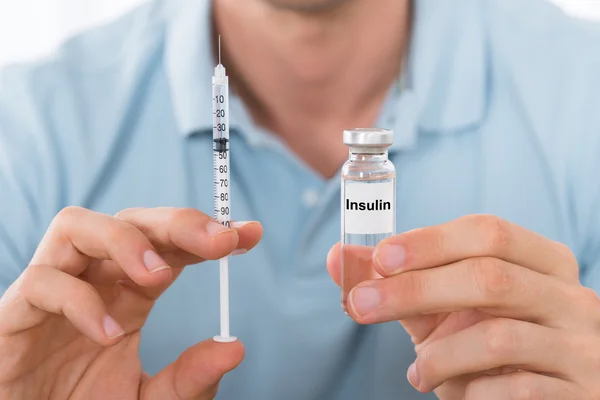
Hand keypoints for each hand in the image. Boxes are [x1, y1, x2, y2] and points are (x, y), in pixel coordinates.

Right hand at [0, 207, 261, 399]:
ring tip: (159, 276)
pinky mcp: (15, 314)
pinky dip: (79, 302)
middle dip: (177, 223)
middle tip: (220, 240)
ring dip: (124, 240)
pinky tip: (108, 335)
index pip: (169, 246)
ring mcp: (53, 292)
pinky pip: (42, 283)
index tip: (250, 233)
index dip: (207, 233)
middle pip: (130, 221)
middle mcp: (94, 281)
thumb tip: (233, 348)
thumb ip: (188, 380)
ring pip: (77, 225)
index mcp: (129, 294)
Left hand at [327, 214, 599, 398]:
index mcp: (543, 261)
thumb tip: (338, 258)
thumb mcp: (444, 309)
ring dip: (441, 355)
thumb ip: (399, 281)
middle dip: (415, 290)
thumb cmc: (485, 344)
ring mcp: (583, 346)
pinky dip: (471, 392)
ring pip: (498, 337)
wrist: (541, 396)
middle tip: (362, 305)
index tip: (380, 258)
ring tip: (417, 372)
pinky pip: (516, 389)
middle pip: (489, 277)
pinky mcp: (581, 391)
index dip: (429, 241)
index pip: (488, 232)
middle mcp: (571, 296)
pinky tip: (456, 394)